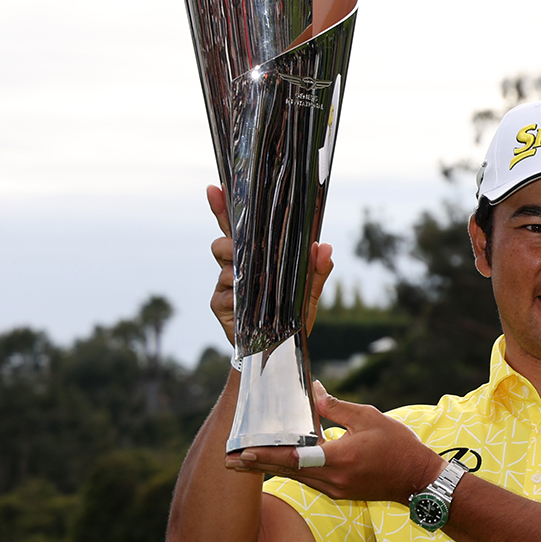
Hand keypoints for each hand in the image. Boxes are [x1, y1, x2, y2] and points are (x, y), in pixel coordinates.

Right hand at [206, 184, 334, 344]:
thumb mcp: (309, 295)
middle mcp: (237, 269)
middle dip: (229, 242)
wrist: (280, 353)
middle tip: (239, 248)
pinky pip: (222, 292)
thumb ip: (317, 271)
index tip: (215, 188)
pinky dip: (235, 294)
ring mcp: (225, 286)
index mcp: (256, 260)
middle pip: (222, 242)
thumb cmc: (292, 321)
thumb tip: (325, 247)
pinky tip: (245, 302)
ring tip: (253, 283)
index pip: (237, 229)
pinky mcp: (220, 304)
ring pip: (223, 266)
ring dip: (236, 271)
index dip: (224, 208)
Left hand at [226, 382, 444, 504]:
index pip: (295, 457)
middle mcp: (332, 479)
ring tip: (243, 462)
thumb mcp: (368, 418)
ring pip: (294, 477)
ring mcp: (334, 489)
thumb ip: (335, 407)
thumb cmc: (398, 446)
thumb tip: (311, 390)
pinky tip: (276, 463)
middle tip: (228, 459)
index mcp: (339, 459)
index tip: (243, 451)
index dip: (267, 454)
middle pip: (287, 471)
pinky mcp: (338, 492)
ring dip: (270, 469)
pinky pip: (307, 480)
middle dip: (257, 464)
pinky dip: (289, 471)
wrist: (418, 479)